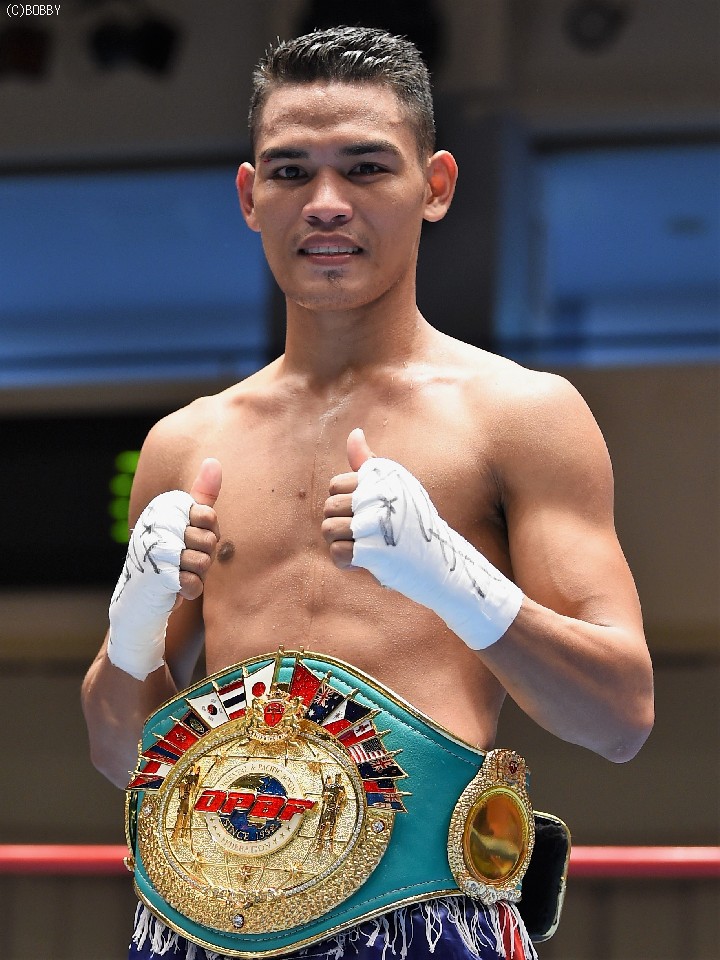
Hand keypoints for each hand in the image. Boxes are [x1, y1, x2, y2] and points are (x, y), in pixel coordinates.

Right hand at [108, 458, 222, 679]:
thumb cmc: (171, 567)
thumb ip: (202, 498)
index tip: (192, 542)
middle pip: (208, 538)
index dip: (208, 534)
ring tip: (179, 578)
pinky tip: (177, 594)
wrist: (139, 612)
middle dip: (205, 558)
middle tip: (185, 565)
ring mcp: (153, 551)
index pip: (207, 513)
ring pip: (203, 561)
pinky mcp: (156, 578)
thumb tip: (214, 460)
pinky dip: (191, 592)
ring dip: (197, 576)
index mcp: (162, 509)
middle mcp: (154, 525)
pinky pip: (194, 583)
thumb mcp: (189, 530)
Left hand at [323, 433, 522, 649]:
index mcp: (382, 477)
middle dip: (339, 524)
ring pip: (328, 529)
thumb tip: (355, 432)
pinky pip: (337, 552)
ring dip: (341, 543)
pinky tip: (363, 561)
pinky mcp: (374, 551)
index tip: (366, 514)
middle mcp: (378, 495)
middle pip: (328, 508)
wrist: (441, 561)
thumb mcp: (395, 486)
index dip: (345, 504)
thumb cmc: (412, 522)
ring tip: (363, 546)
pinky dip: (345, 562)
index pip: (335, 486)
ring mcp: (375, 523)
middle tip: (364, 534)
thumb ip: (368, 463)